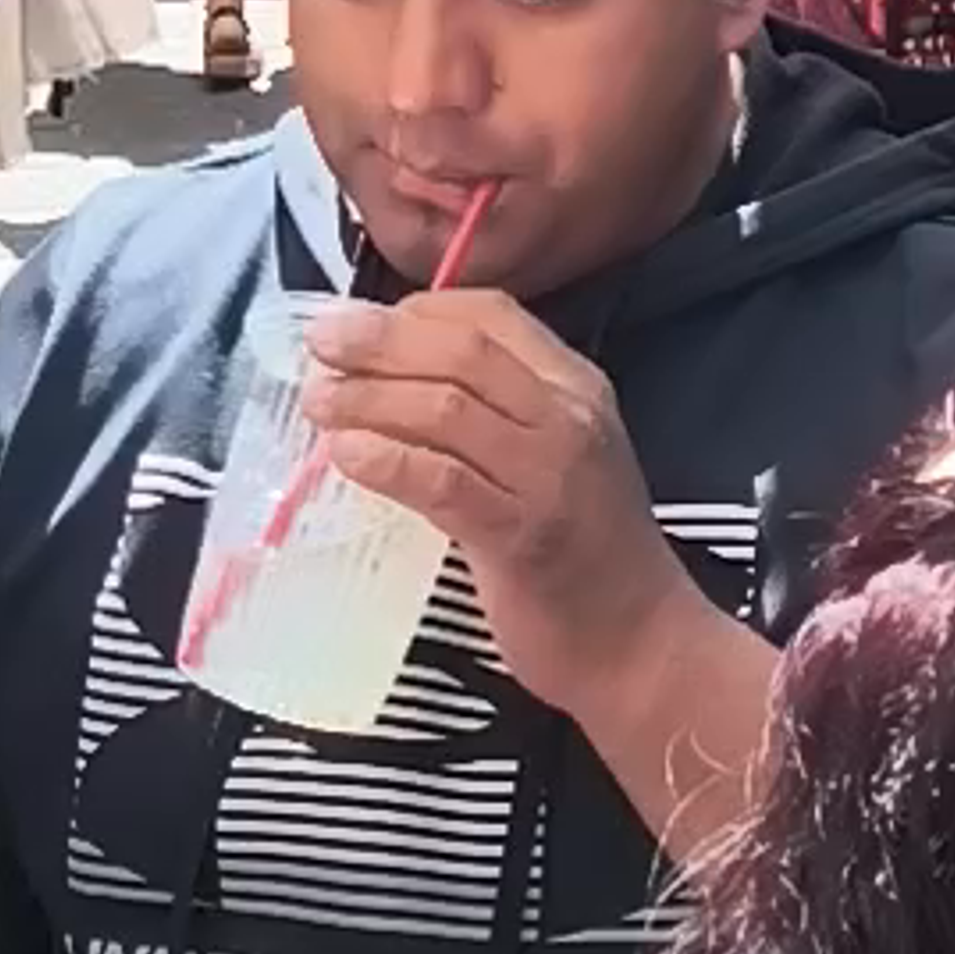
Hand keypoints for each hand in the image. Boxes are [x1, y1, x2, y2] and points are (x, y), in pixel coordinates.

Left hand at [302, 287, 671, 716]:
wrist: (636, 642)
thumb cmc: (582, 551)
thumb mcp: (550, 457)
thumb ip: (494, 412)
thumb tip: (391, 375)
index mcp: (576, 386)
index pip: (491, 315)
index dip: (414, 311)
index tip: (357, 323)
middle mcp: (568, 417)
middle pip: (461, 352)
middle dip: (379, 342)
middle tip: (319, 345)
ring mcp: (549, 475)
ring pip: (446, 409)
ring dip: (369, 399)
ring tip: (318, 402)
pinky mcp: (522, 536)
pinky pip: (443, 482)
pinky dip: (388, 461)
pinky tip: (345, 456)